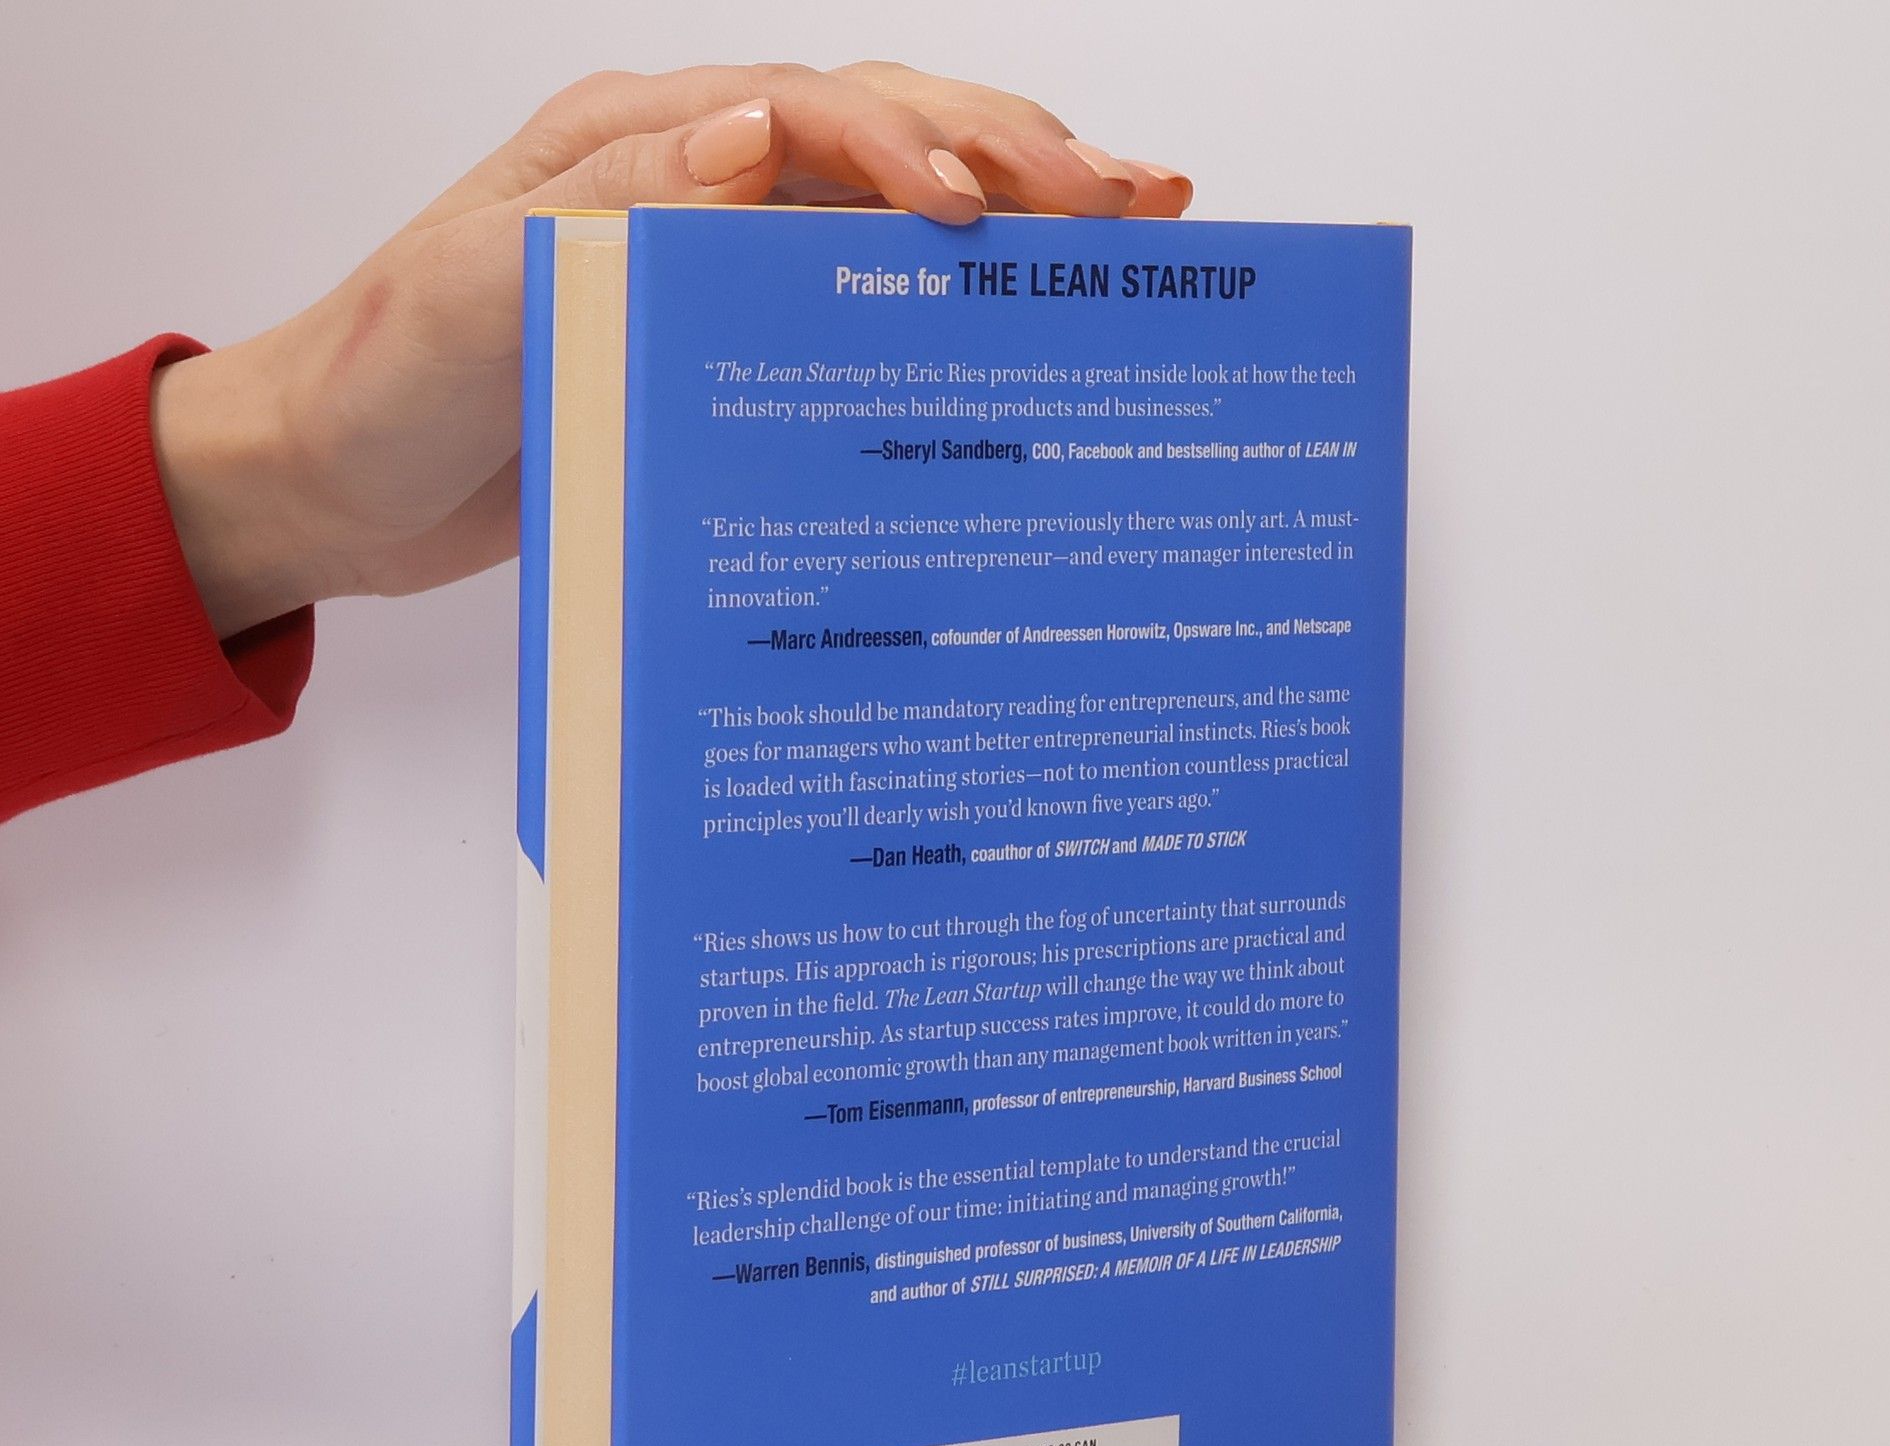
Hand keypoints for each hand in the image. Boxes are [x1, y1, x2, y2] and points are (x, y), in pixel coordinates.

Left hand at [150, 63, 1192, 637]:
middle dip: (1025, 156)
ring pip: (895, 212)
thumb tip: (753, 144)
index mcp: (644, 143)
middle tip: (1149, 200)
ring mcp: (722, 259)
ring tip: (1131, 230)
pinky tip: (1018, 326)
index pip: (820, 114)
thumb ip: (607, 214)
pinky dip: (949, 305)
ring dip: (1016, 214)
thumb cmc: (386, 380)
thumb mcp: (475, 287)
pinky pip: (859, 304)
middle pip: (892, 136)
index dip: (917, 151)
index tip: (994, 221)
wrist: (333, 480)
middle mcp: (699, 180)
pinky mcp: (728, 344)